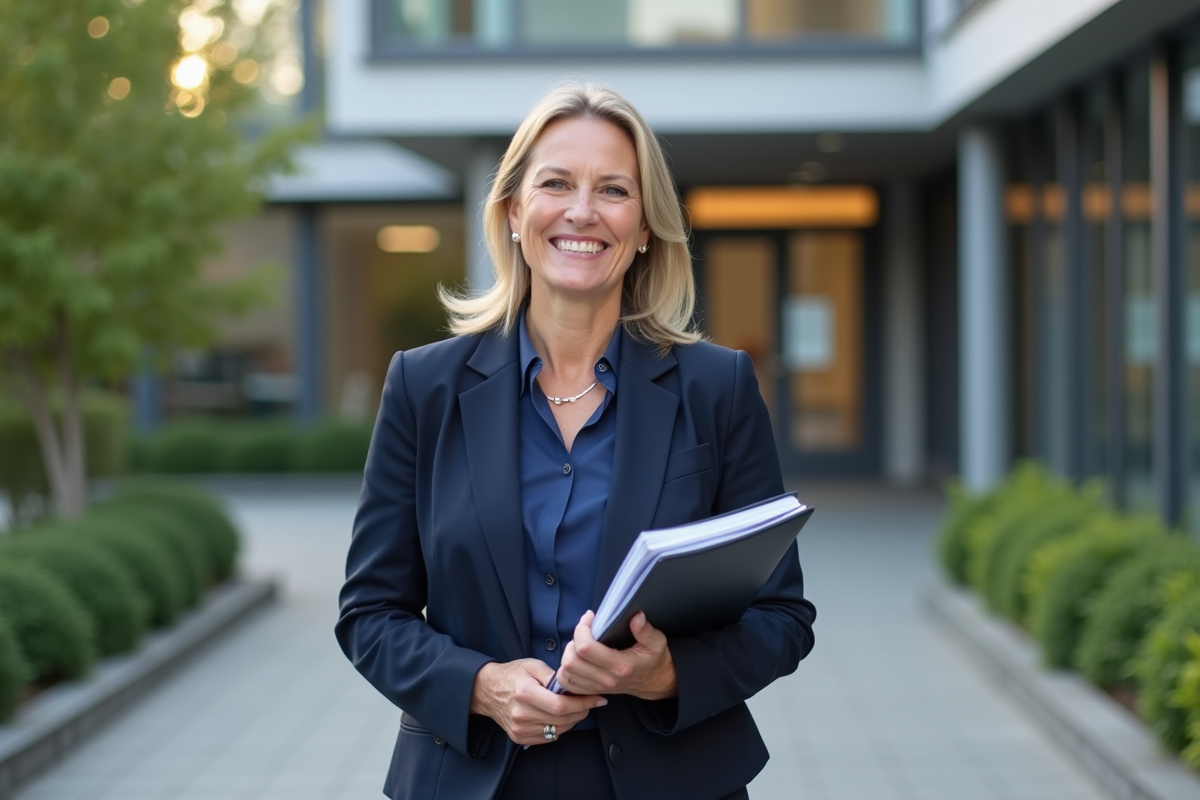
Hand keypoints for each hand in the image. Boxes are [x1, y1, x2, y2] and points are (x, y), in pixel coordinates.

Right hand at [470, 659, 606, 745]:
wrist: (487, 690)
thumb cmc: (512, 675)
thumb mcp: (532, 665)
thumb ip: (553, 675)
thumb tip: (573, 685)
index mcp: (525, 693)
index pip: (561, 706)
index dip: (583, 704)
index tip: (597, 699)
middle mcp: (522, 714)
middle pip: (562, 720)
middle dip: (582, 712)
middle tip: (590, 703)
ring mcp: (520, 728)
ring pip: (558, 731)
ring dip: (572, 721)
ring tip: (576, 708)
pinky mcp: (519, 737)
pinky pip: (548, 738)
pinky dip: (559, 729)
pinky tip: (560, 717)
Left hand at [555, 611, 677, 700]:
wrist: (657, 683)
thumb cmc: (655, 660)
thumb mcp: (657, 642)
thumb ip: (645, 630)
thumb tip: (636, 617)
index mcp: (620, 665)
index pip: (586, 648)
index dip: (582, 629)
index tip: (590, 617)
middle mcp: (606, 678)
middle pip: (571, 661)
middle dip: (573, 640)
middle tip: (584, 631)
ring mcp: (598, 687)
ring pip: (566, 672)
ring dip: (568, 654)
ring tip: (580, 643)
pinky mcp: (593, 691)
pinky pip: (568, 684)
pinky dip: (566, 670)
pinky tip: (577, 658)